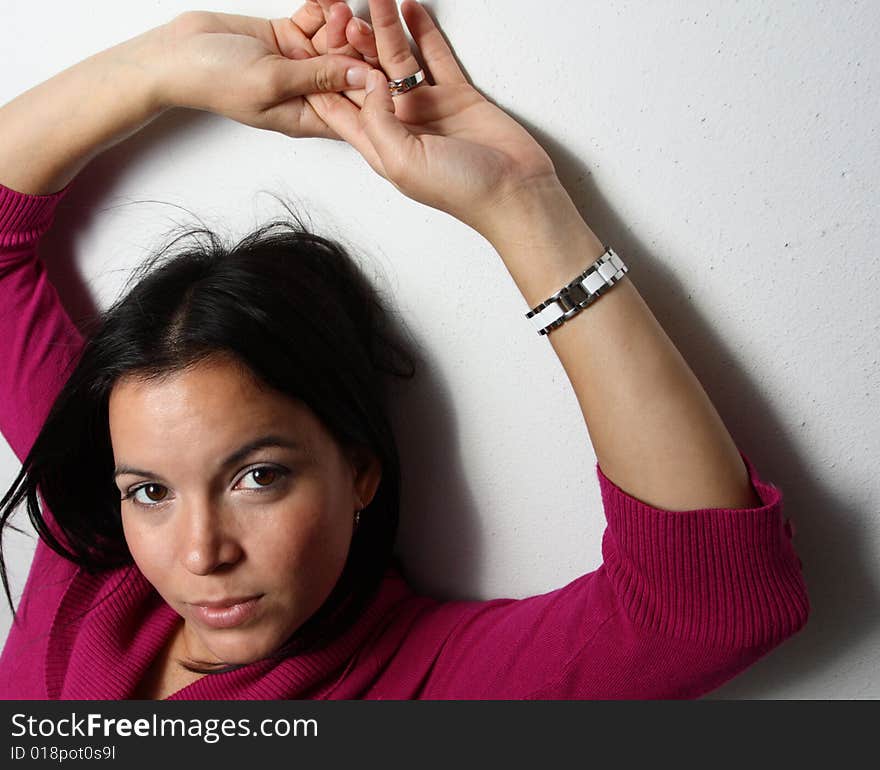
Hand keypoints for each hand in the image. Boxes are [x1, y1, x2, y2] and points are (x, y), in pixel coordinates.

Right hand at [157, 5, 375, 137]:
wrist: (178, 53)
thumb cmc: (216, 80)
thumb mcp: (273, 81)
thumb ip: (319, 77)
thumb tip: (362, 77)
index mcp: (309, 116)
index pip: (353, 108)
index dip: (371, 89)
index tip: (381, 66)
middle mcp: (309, 92)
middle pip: (348, 72)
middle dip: (355, 49)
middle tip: (353, 26)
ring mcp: (299, 64)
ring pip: (334, 42)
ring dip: (338, 24)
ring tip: (335, 8)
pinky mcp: (288, 38)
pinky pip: (315, 22)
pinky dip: (322, 9)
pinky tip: (325, 0)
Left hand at [306, 0, 558, 234]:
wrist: (513, 191)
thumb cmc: (461, 191)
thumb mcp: (403, 162)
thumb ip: (377, 120)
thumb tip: (368, 79)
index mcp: (380, 146)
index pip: (339, 107)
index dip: (321, 78)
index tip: (305, 47)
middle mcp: (400, 124)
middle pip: (365, 76)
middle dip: (349, 45)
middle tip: (340, 12)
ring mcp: (428, 108)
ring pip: (398, 59)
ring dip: (383, 29)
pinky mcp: (456, 96)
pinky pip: (435, 55)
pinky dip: (422, 31)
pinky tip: (408, 9)